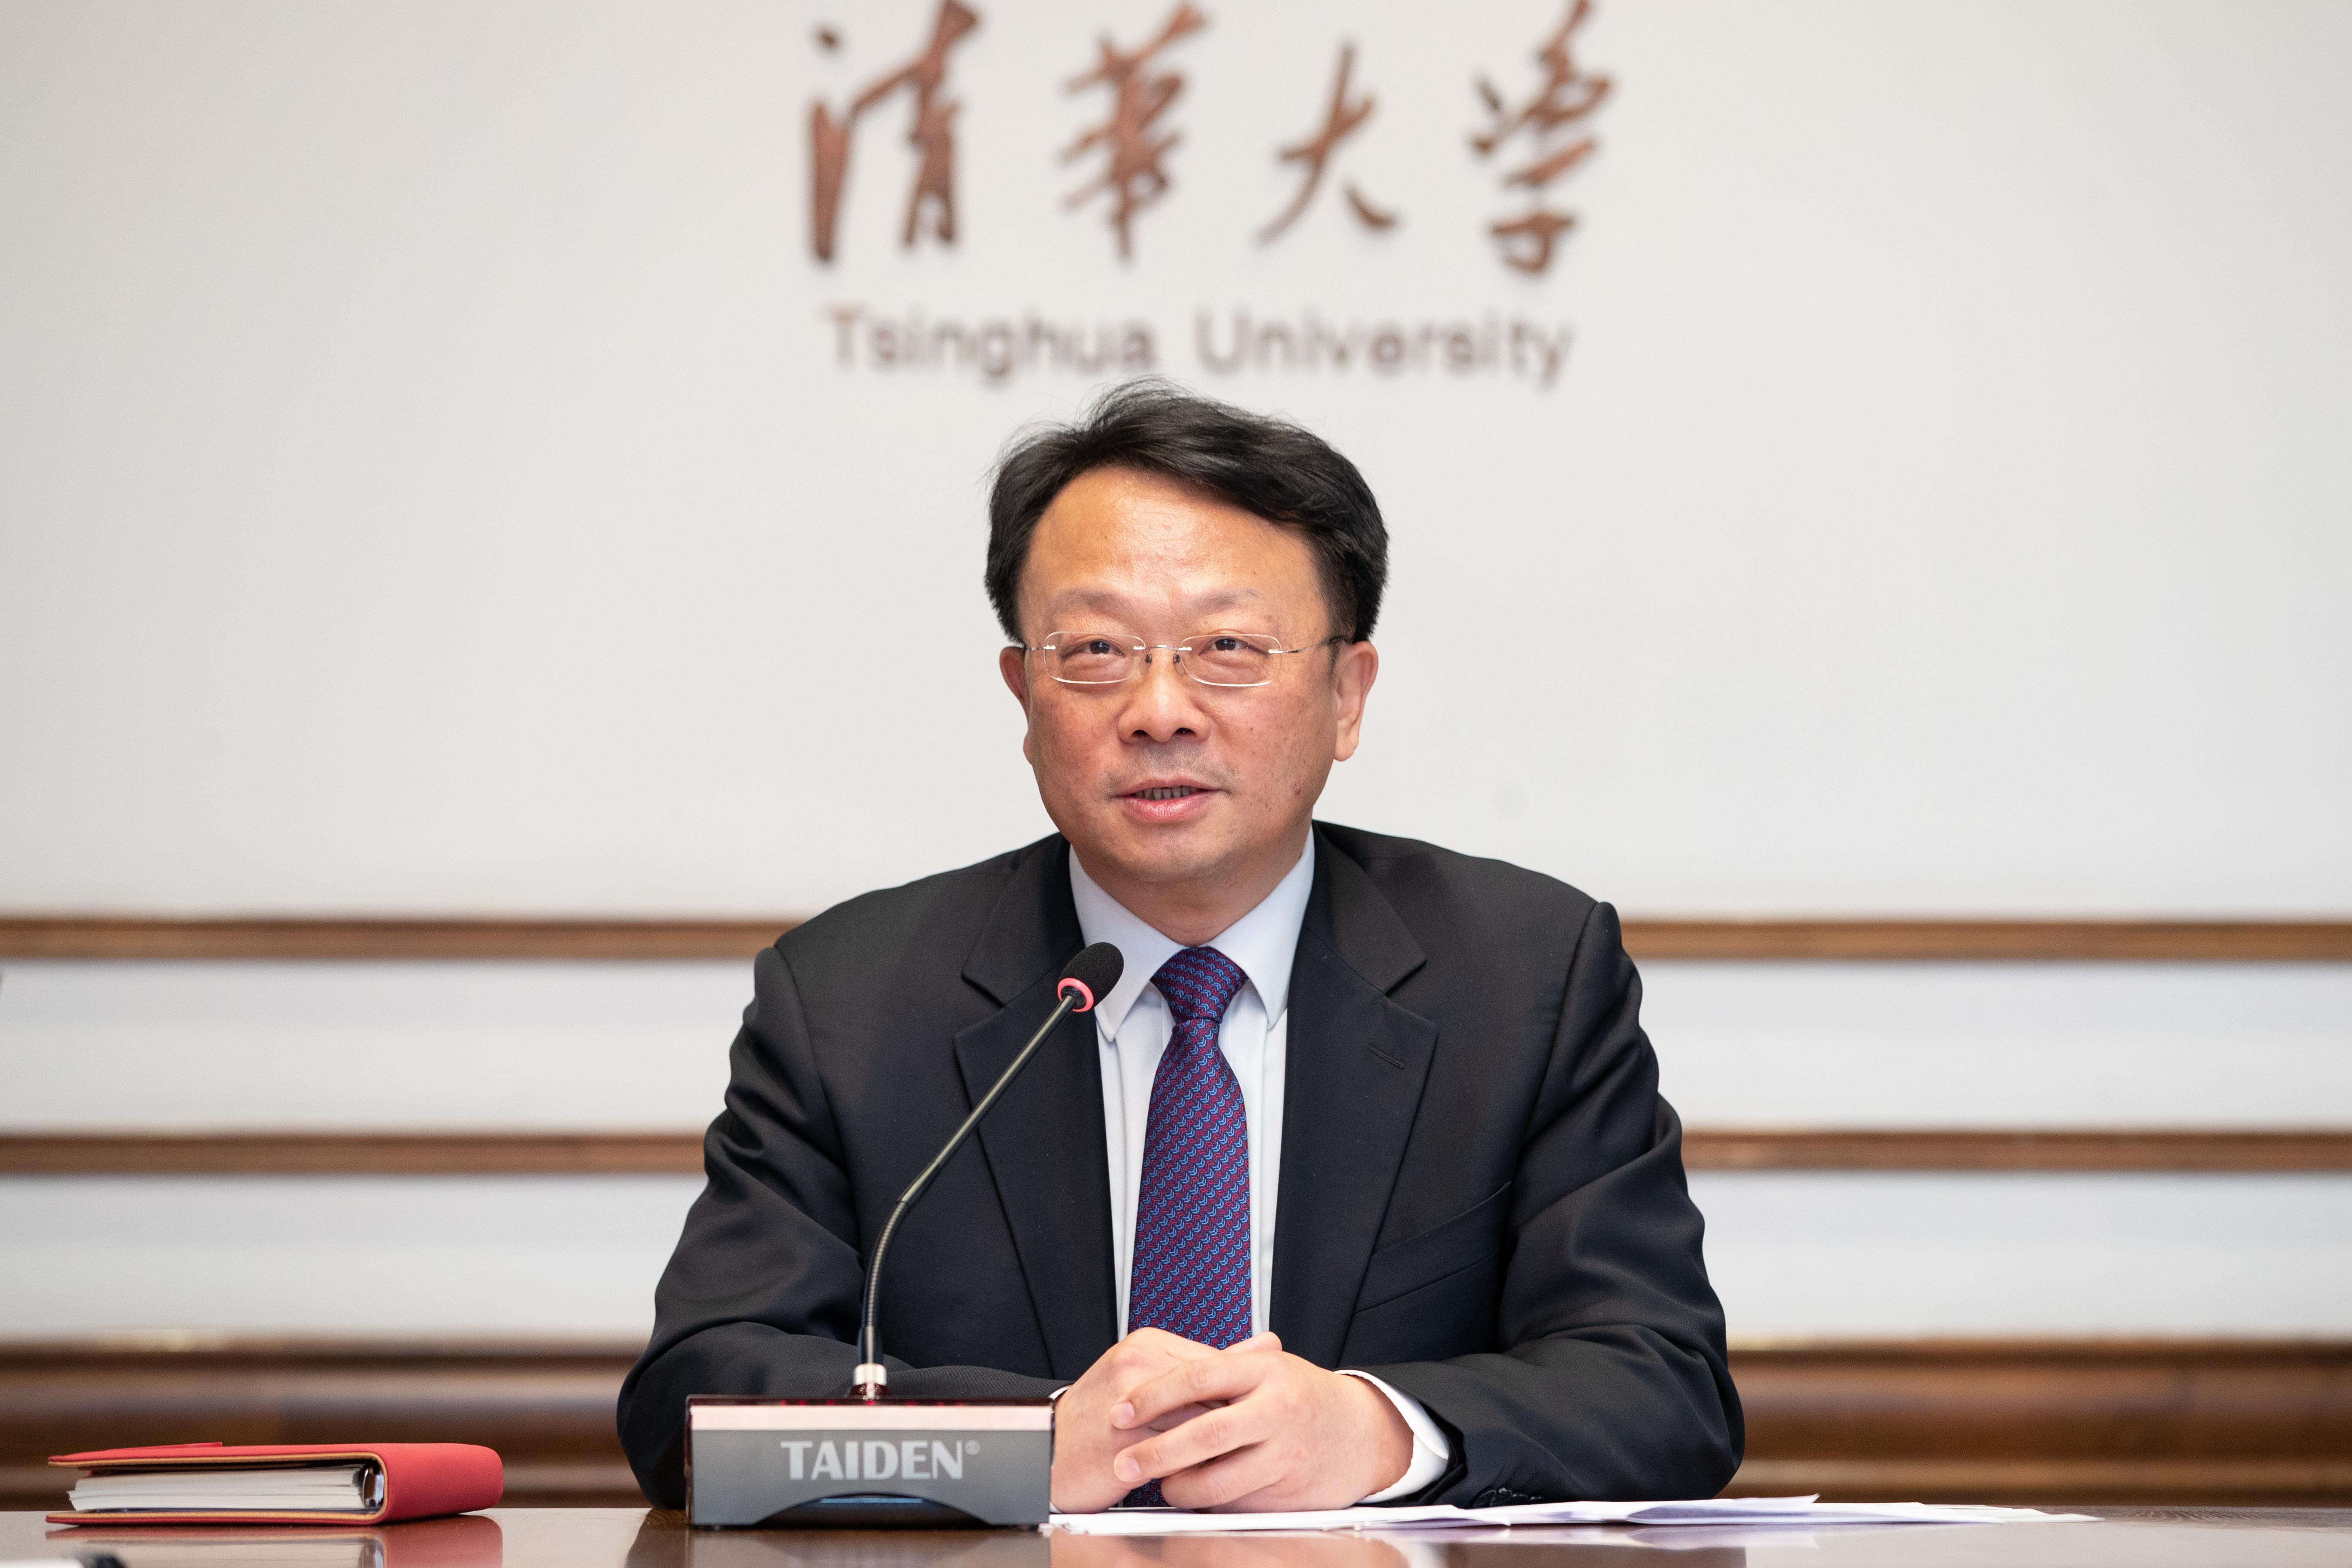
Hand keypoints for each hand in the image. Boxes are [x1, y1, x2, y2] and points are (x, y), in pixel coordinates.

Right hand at [1050, 1327, 1233, 1512]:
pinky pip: (1175, 1453)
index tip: (1247, 1416)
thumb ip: (1207, 1364)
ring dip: (1215, 1444)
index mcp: (1146, 1344)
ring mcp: (1127, 1400)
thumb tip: (1267, 1344)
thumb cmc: (1101, 1417)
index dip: (1235, 1396)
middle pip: (1210, 1390)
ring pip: (1197, 1421)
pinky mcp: (1122, 1438)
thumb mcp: (1152, 1377)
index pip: (1213, 1364)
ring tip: (1224, 1459)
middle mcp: (1136, 1364)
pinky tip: (1199, 1474)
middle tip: (1244, 1440)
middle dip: (1230, 1419)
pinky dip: (1193, 1465)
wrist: (1047, 1449)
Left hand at [1108, 1331, 1412, 1510]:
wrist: (1363, 1432)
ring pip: (1219, 1480)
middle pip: (1206, 1433)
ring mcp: (1286, 1453)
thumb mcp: (1267, 1370)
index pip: (1199, 1377)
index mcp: (1265, 1371)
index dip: (1154, 1394)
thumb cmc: (1304, 1397)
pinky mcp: (1289, 1492)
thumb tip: (1155, 1370)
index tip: (1121, 1410)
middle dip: (1157, 1452)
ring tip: (1161, 1485)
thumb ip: (1218, 1370)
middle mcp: (1277, 1409)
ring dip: (1180, 1488)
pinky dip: (1210, 1503)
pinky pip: (1237, 1503)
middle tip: (1124, 1462)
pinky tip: (1196, 1495)